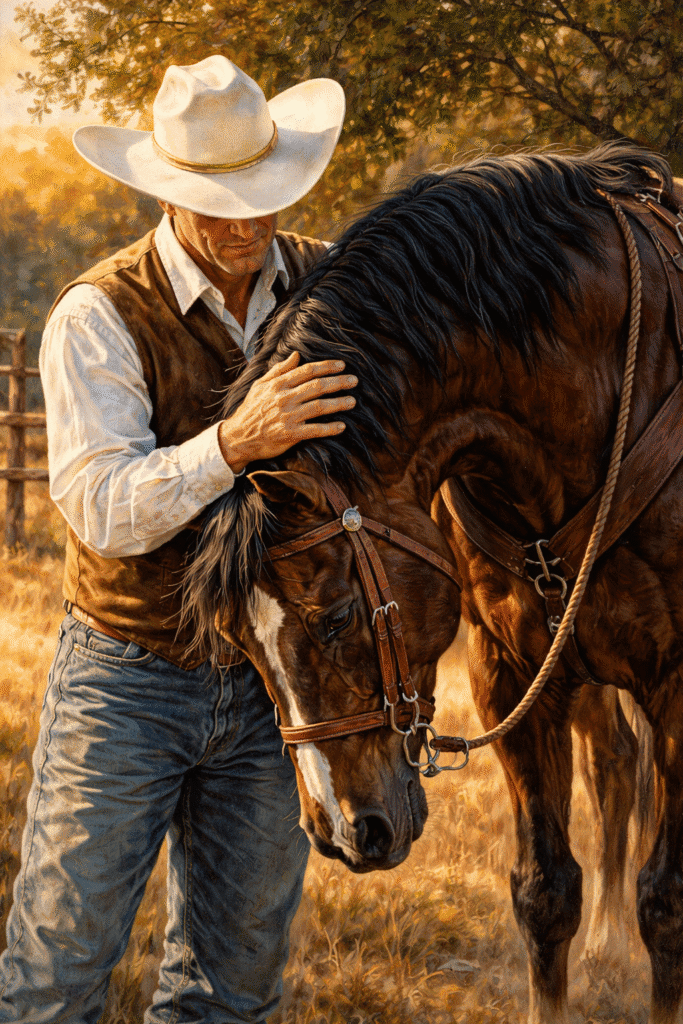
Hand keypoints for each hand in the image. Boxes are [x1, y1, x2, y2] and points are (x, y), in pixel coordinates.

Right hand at [218, 351, 356, 472]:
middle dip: (338, 382)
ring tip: (352, 401)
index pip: (307, 371)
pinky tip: (341, 426)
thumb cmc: (251, 410)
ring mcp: (288, 417)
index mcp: (278, 384)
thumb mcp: (260, 385)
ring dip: (338, 403)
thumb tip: (296, 355)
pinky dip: (329, 428)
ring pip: (319, 407)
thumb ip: (279, 370)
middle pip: (317, 387)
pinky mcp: (291, 434)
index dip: (326, 367)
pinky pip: (315, 430)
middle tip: (354, 380)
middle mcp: (285, 398)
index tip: (341, 366)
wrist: (238, 437)